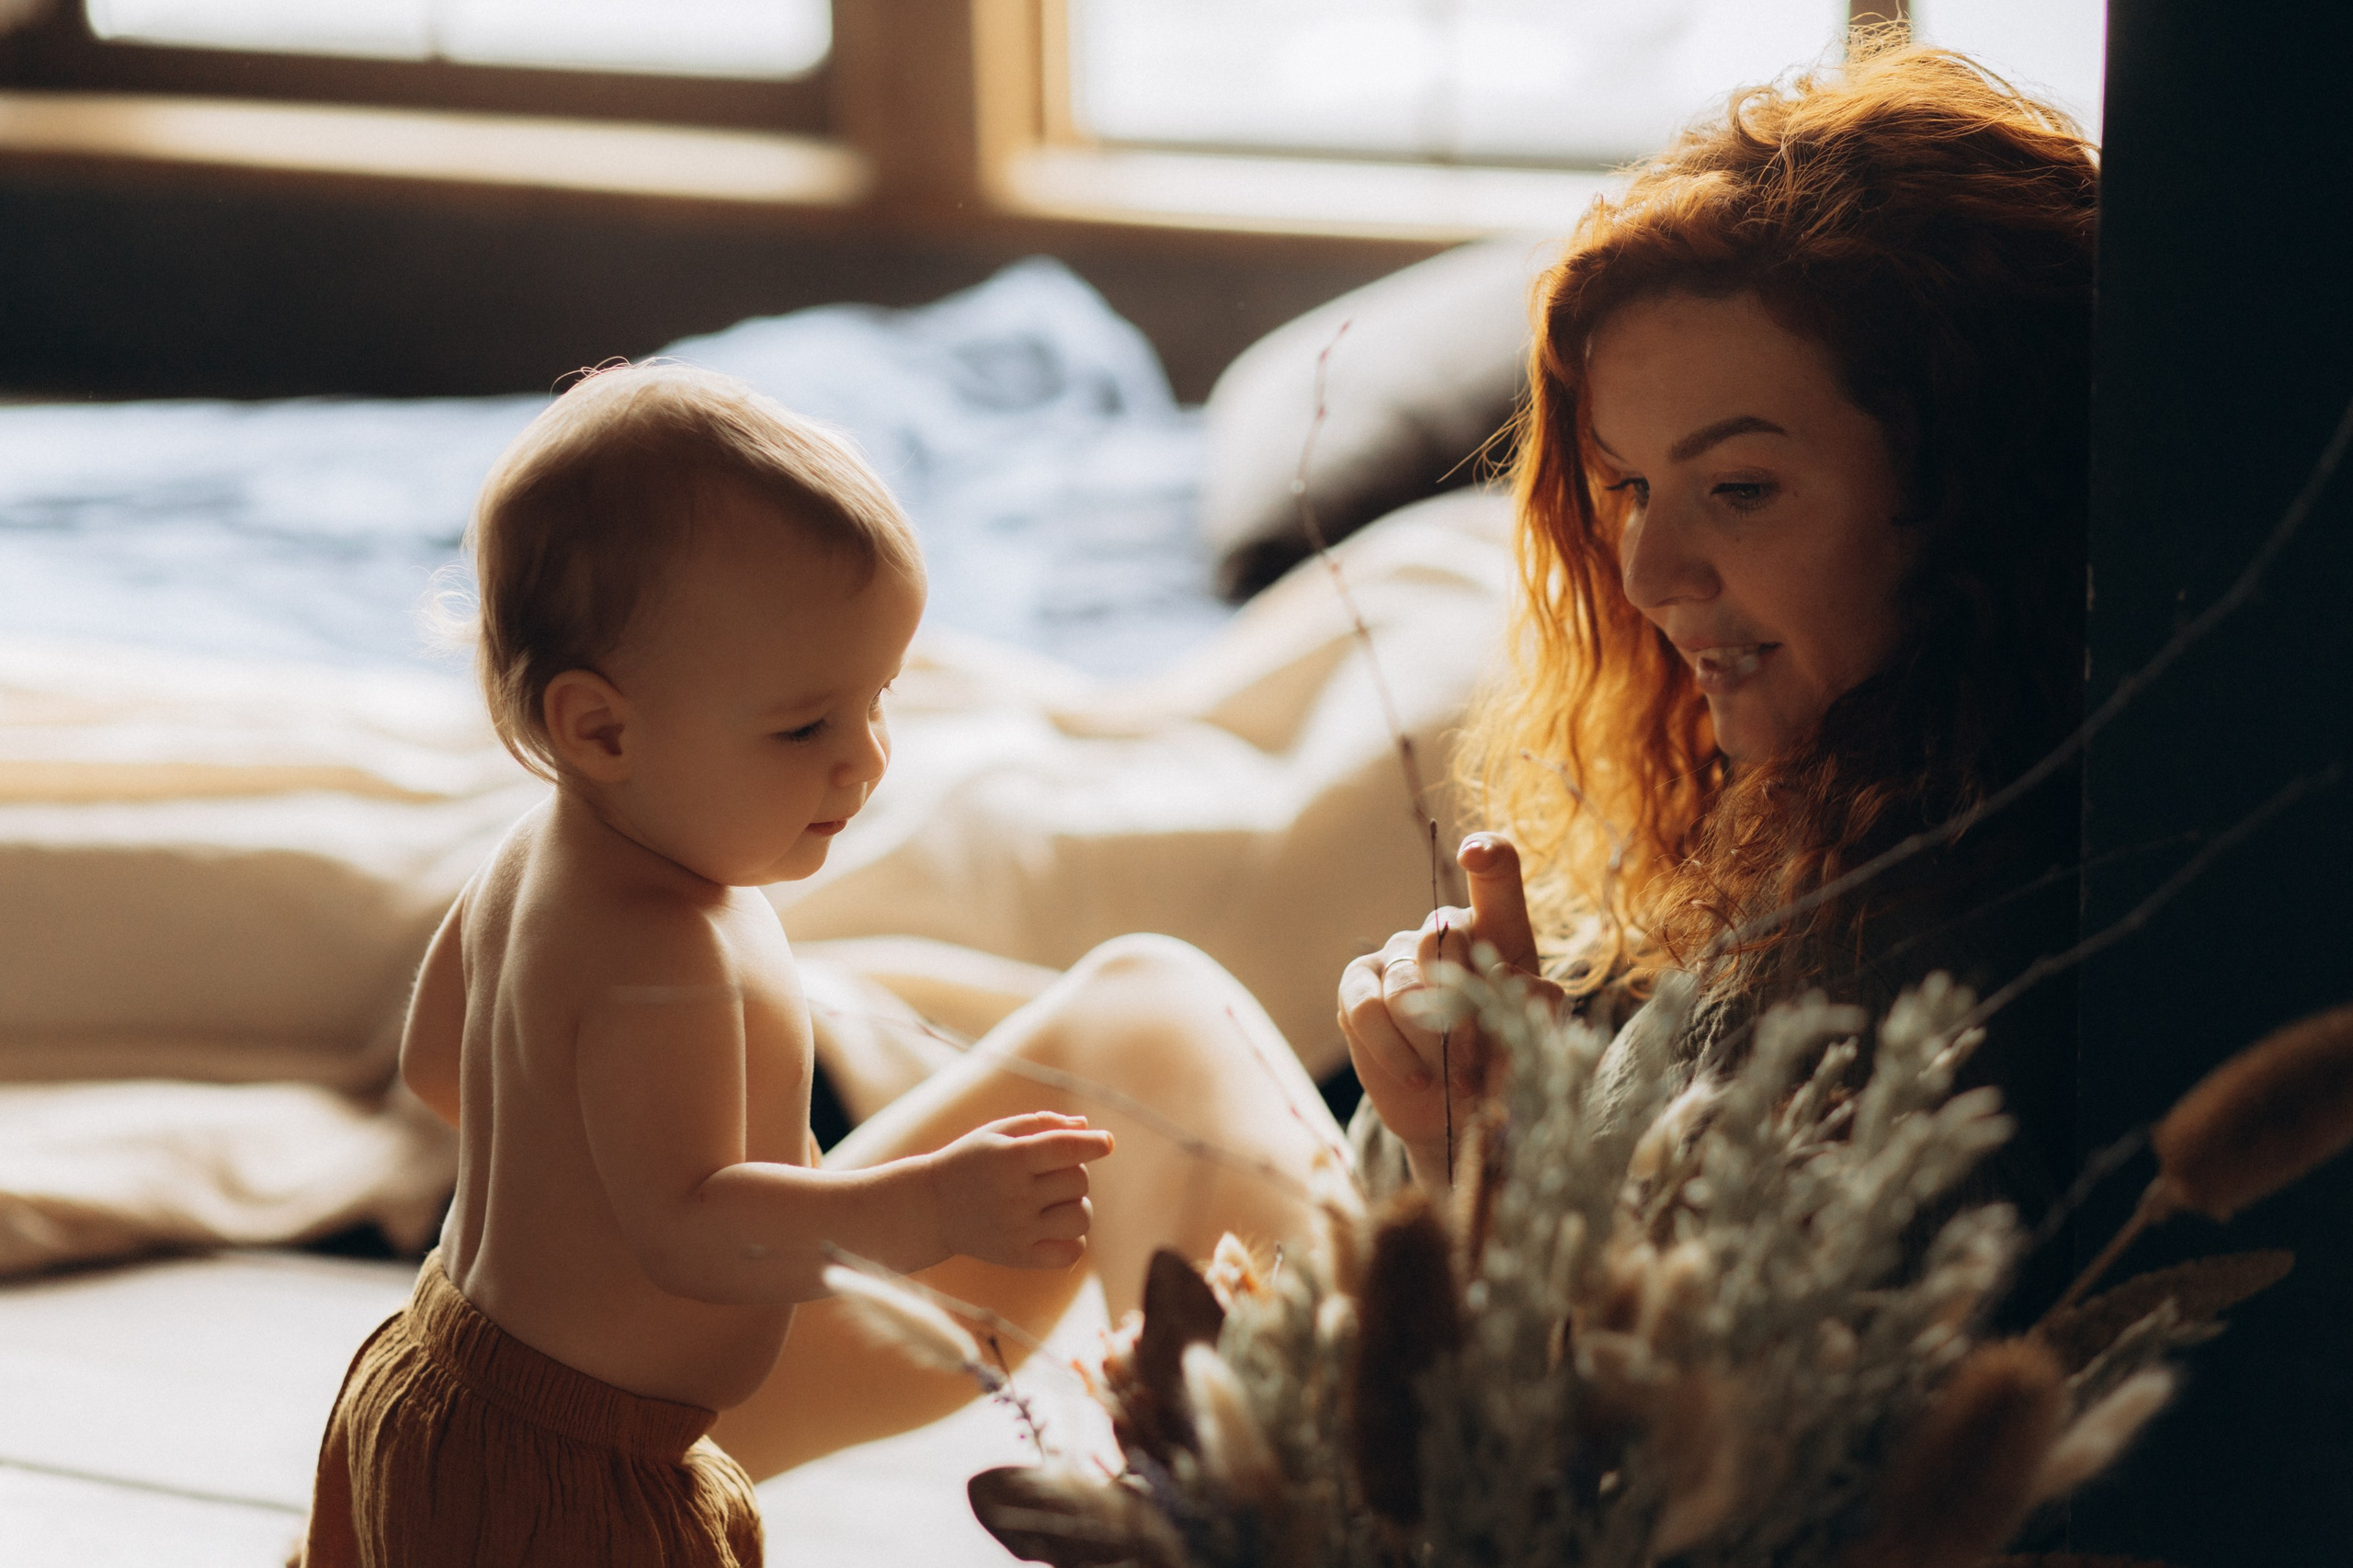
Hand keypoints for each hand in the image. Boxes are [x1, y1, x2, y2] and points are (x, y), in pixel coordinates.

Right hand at [925, 1112, 1113, 1269]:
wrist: (930, 1208)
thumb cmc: (970, 1162)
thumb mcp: (997, 1132)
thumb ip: (1043, 1124)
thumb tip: (1087, 1127)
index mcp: (1009, 1159)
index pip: (1066, 1148)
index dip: (1094, 1143)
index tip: (1106, 1142)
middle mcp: (1015, 1196)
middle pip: (1079, 1181)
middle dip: (1073, 1171)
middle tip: (1047, 1172)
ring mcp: (1018, 1231)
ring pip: (1081, 1216)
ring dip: (1076, 1204)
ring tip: (1053, 1200)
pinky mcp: (1019, 1257)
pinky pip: (1071, 1252)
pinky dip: (1072, 1239)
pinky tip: (1054, 1226)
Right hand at [1337, 834, 1560, 1174]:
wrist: (1453, 1111)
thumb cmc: (1501, 1065)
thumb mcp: (1533, 1040)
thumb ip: (1537, 1012)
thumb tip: (1532, 987)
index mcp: (1498, 930)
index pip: (1496, 875)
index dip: (1487, 857)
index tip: (1474, 855)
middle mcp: (1444, 930)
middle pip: (1445, 935)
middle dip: (1464, 1008)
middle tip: (1478, 1064)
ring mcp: (1397, 953)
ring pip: (1407, 983)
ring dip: (1431, 1041)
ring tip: (1454, 1081)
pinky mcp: (1356, 985)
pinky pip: (1366, 1007)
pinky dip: (1394, 1048)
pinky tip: (1416, 1075)